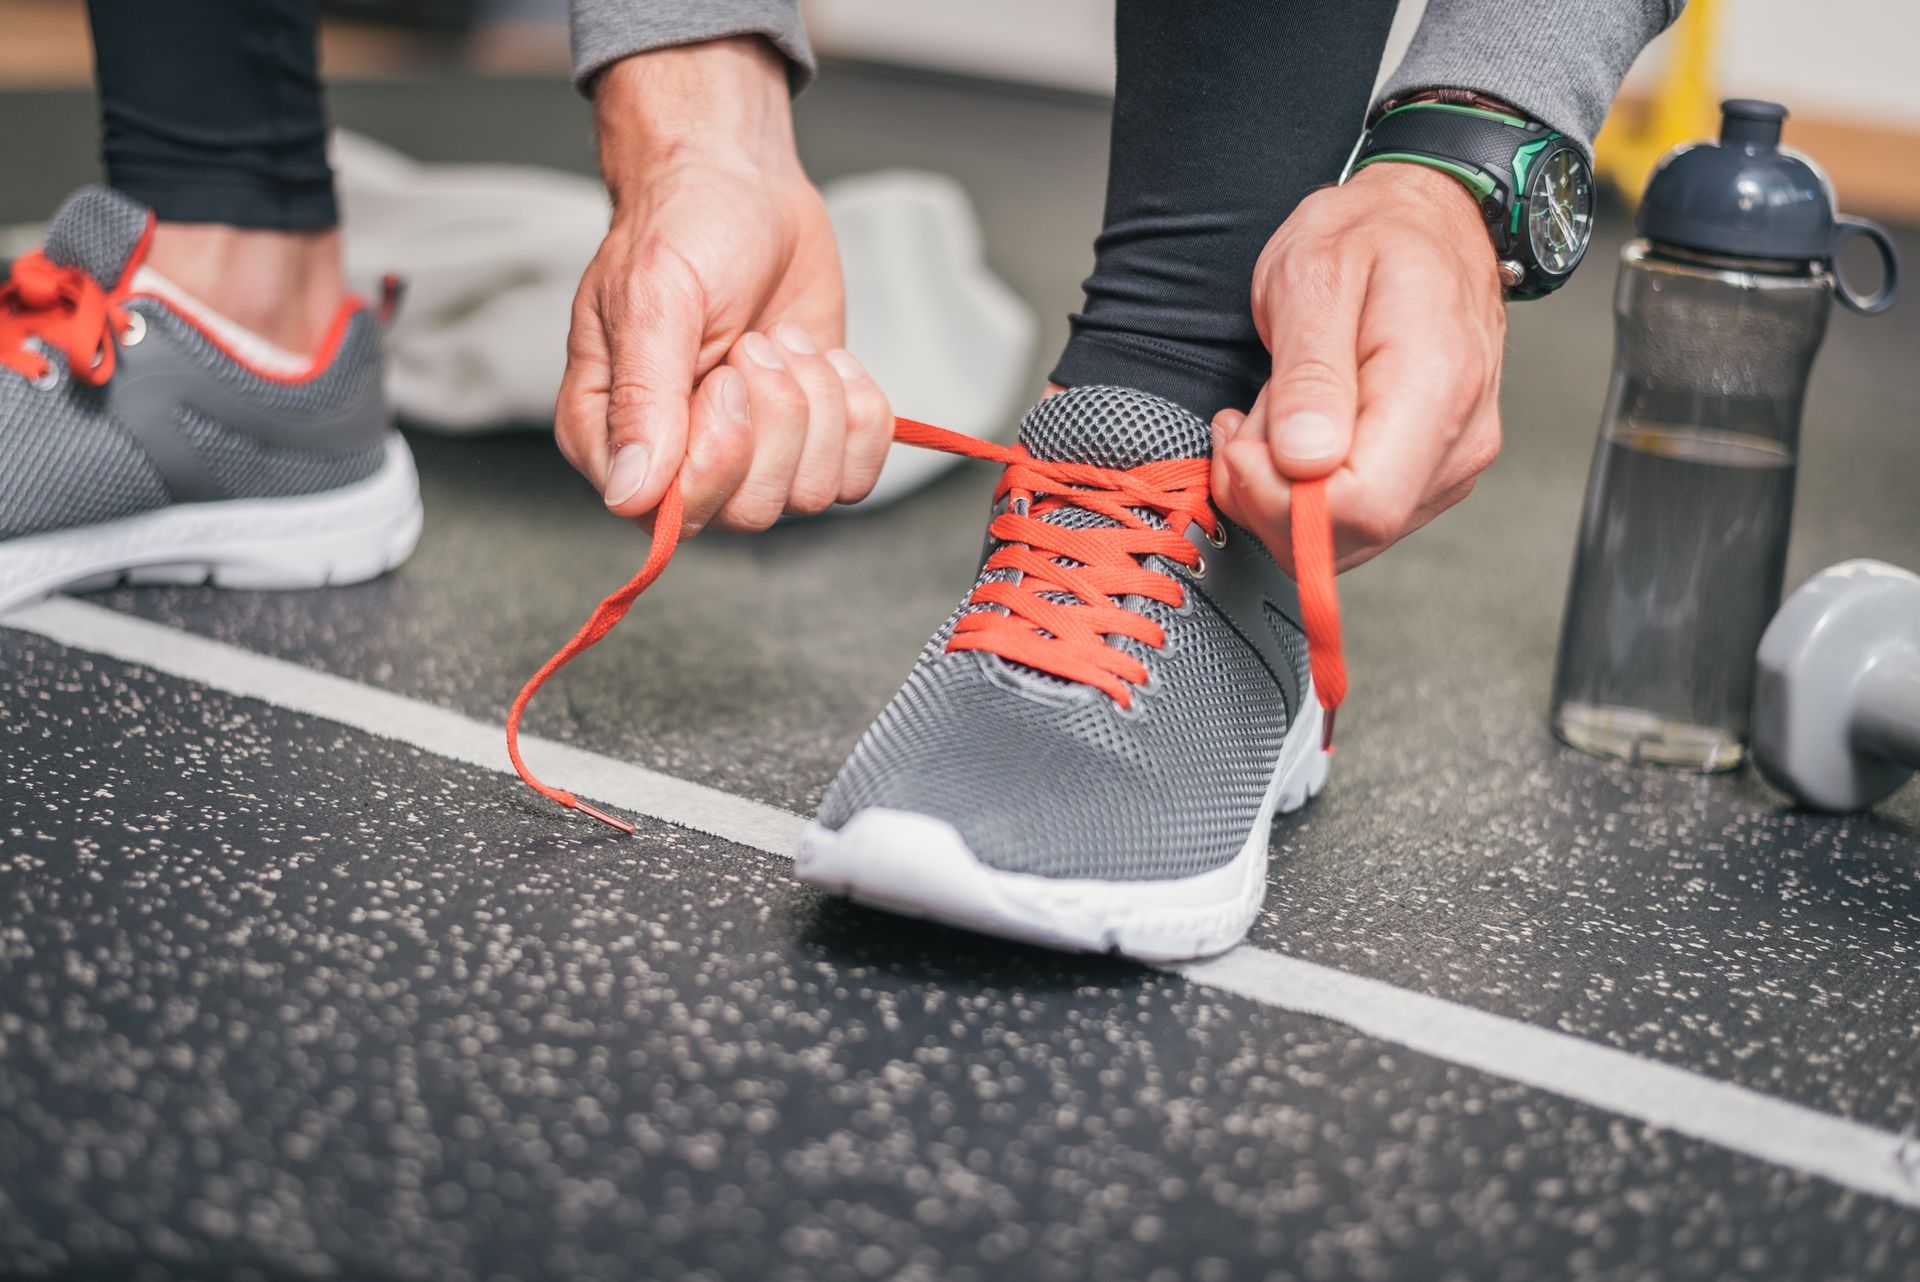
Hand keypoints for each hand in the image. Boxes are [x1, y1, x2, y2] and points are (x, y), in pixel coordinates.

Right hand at [558, 38, 891, 533]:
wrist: (744, 185)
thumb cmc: (682, 228)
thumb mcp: (654, 301)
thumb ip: (642, 401)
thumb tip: (631, 498)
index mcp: (614, 440)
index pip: (670, 515)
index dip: (718, 456)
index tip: (726, 375)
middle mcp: (680, 462)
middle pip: (749, 512)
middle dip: (777, 419)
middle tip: (756, 343)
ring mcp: (752, 457)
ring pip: (809, 495)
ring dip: (817, 405)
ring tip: (784, 341)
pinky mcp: (811, 440)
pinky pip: (856, 476)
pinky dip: (859, 412)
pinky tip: (827, 360)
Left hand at [1211, 162, 1505, 574]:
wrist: (1428, 220)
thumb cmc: (1372, 236)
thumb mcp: (1312, 276)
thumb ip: (1308, 374)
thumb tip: (1306, 463)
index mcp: (1435, 386)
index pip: (1361, 507)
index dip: (1281, 497)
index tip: (1244, 442)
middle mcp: (1457, 439)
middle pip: (1350, 536)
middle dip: (1270, 495)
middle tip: (1245, 422)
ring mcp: (1451, 462)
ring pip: (1346, 538)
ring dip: (1281, 490)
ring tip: (1274, 411)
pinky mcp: (1432, 474)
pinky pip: (1355, 518)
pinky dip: (1304, 488)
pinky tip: (1294, 433)